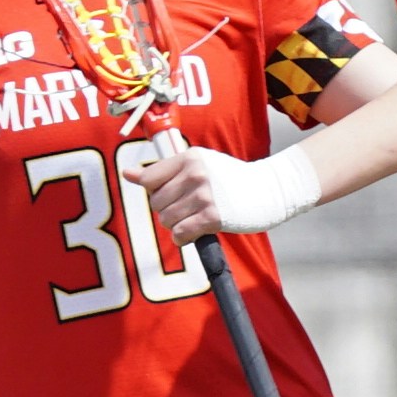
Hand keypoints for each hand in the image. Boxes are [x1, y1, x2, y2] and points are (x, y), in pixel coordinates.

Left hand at [134, 132, 320, 242]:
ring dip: (176, 225)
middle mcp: (195, 174)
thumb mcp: (198, 165)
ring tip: (193, 219)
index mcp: (189, 157)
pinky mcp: (213, 217)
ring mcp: (205, 195)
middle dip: (166, 211)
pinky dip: (183, 238)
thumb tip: (127, 174)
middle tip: (187, 209)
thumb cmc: (230, 179)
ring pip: (166, 220)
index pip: (149, 178)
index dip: (155, 192)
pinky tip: (194, 232)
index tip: (170, 195)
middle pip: (156, 203)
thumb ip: (164, 171)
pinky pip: (180, 234)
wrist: (268, 190)